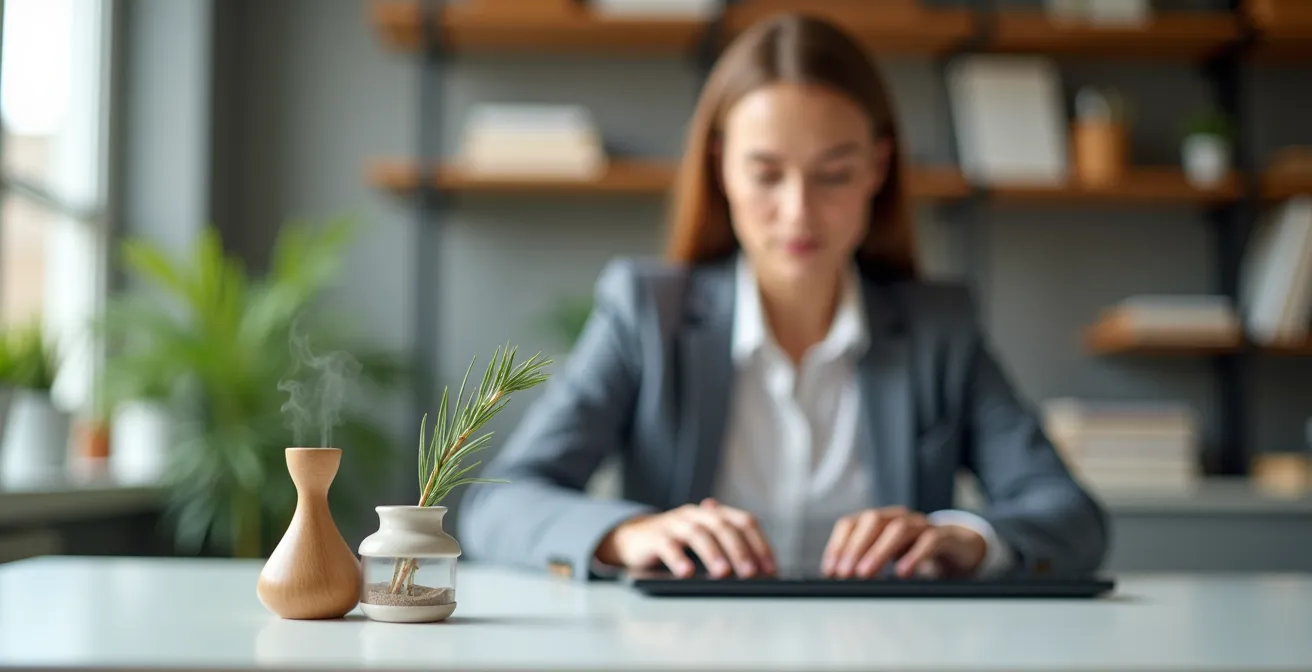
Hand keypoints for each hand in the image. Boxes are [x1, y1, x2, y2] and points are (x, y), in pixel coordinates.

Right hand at [594, 498, 776, 578]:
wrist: (635, 539)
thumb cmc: (678, 545)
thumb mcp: (707, 545)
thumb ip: (730, 552)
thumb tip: (762, 573)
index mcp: (714, 514)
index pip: (744, 522)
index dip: (760, 544)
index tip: (770, 569)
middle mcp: (697, 514)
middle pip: (723, 526)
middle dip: (739, 550)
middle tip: (750, 573)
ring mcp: (675, 523)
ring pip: (697, 532)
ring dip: (713, 553)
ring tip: (723, 574)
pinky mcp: (654, 536)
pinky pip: (667, 544)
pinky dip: (678, 558)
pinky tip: (686, 573)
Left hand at [820, 507, 986, 578]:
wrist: (958, 548)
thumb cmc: (914, 553)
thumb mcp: (887, 557)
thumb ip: (866, 565)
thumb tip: (839, 584)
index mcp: (879, 519)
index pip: (851, 523)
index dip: (838, 545)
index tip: (829, 571)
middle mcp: (897, 516)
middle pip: (871, 521)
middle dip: (854, 547)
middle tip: (844, 574)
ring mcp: (921, 523)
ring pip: (898, 529)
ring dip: (878, 551)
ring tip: (865, 574)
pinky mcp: (944, 535)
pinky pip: (929, 540)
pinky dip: (914, 555)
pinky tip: (902, 573)